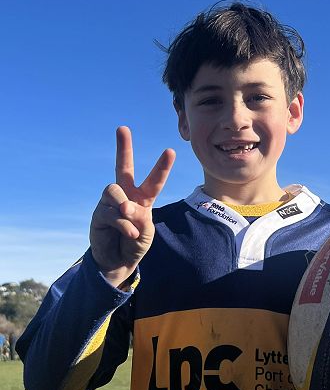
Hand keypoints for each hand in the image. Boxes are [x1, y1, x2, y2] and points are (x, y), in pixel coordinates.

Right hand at [90, 126, 175, 286]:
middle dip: (123, 148)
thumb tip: (124, 206)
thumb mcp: (146, 231)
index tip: (171, 150)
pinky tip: (128, 233)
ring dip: (125, 208)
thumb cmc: (134, 242)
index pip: (153, 180)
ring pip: (115, 191)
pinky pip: (110, 212)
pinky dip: (123, 224)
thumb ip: (140, 217)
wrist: (117, 261)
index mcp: (142, 197)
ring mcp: (110, 203)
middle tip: (122, 128)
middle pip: (122, 167)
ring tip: (130, 221)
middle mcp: (125, 195)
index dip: (162, 166)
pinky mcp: (98, 214)